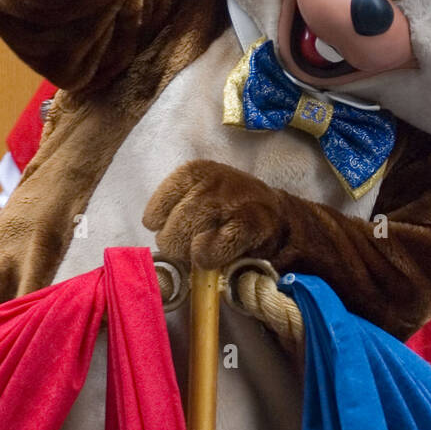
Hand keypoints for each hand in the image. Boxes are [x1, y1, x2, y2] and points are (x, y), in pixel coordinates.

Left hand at [143, 160, 286, 267]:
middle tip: (184, 248)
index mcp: (197, 172)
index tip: (162, 228)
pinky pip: (221, 244)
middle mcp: (215, 182)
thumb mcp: (198, 200)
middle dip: (174, 243)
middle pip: (176, 223)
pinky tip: (211, 257)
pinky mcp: (253, 222)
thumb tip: (154, 235)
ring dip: (191, 253)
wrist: (277, 220)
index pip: (163, 200)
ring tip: (198, 254)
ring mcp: (235, 201)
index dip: (159, 219)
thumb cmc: (227, 213)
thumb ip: (174, 211)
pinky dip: (212, 255)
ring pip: (194, 235)